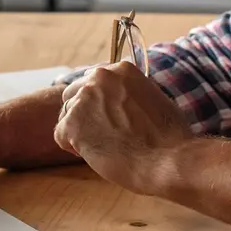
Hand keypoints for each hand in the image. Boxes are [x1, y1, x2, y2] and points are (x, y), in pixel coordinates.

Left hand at [53, 62, 193, 194]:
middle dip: (84, 115)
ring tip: (106, 147)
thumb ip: (129, 94)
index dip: (98, 104)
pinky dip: (73, 148)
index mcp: (121, 70)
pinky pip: (60, 136)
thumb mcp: (153, 99)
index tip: (109, 119)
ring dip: (80, 133)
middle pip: (73, 95)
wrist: (168, 161)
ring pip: (67, 116)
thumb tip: (118, 101)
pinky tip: (96, 155)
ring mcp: (84, 98)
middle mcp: (99, 77)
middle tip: (105, 136)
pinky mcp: (73, 123)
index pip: (93, 82)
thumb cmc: (169, 138)